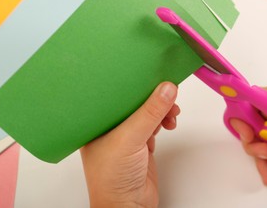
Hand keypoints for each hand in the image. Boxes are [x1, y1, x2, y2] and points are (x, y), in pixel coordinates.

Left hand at [80, 82, 178, 207]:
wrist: (129, 206)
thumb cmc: (113, 179)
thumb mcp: (131, 139)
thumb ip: (150, 113)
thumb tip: (166, 88)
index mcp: (96, 123)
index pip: (113, 95)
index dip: (130, 83)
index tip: (148, 71)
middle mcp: (110, 128)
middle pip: (133, 102)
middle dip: (151, 96)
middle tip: (166, 87)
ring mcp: (126, 137)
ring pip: (146, 113)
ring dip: (161, 109)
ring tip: (171, 111)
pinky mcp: (141, 145)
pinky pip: (154, 125)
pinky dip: (164, 120)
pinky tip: (169, 121)